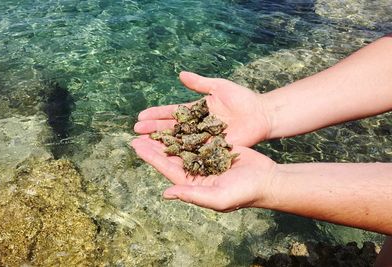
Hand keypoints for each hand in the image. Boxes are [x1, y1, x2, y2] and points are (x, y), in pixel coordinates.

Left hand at [131, 136, 275, 211]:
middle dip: (154, 145)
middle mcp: (196, 172)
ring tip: (152, 127)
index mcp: (193, 184)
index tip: (136, 146)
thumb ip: (192, 195)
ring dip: (167, 137)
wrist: (267, 180)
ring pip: (182, 146)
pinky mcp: (216, 149)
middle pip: (171, 156)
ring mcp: (206, 160)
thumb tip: (166, 193)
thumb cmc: (243, 192)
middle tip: (136, 134)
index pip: (167, 169)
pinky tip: (176, 123)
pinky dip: (186, 131)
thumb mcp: (217, 197)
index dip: (151, 158)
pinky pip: (197, 139)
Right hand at [134, 71, 270, 146]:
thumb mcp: (219, 87)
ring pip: (178, 141)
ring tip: (144, 145)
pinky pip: (194, 152)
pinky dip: (180, 154)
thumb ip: (199, 83)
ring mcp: (203, 139)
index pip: (171, 113)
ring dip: (161, 143)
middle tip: (135, 132)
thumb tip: (180, 75)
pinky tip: (166, 156)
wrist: (261, 114)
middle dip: (153, 130)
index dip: (156, 115)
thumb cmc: (242, 99)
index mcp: (196, 110)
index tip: (141, 116)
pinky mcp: (212, 149)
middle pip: (171, 128)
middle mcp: (196, 126)